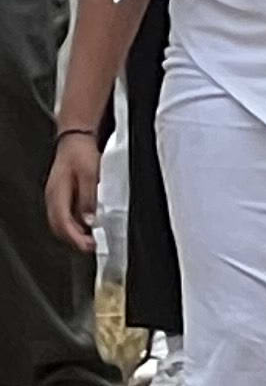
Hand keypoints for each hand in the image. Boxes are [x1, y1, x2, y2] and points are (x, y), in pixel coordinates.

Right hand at [43, 129, 97, 251]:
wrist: (75, 139)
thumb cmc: (81, 153)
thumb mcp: (90, 175)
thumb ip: (88, 199)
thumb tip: (89, 220)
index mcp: (57, 193)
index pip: (62, 223)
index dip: (75, 238)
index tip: (88, 246)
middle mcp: (53, 197)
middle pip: (59, 227)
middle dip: (74, 240)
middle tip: (92, 246)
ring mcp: (55, 197)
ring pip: (60, 223)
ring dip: (74, 234)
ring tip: (91, 240)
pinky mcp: (61, 196)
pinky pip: (64, 216)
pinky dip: (74, 225)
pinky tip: (87, 226)